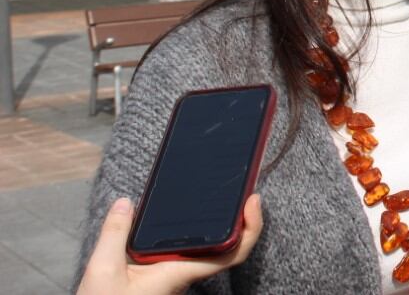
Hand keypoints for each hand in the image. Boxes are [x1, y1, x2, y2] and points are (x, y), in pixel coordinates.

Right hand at [77, 195, 262, 294]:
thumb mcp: (103, 269)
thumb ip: (115, 233)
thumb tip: (126, 202)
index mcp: (181, 272)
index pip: (232, 253)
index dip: (251, 229)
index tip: (252, 201)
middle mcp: (185, 272)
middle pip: (228, 246)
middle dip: (241, 218)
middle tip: (243, 189)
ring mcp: (176, 272)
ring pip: (210, 248)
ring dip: (220, 223)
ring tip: (222, 194)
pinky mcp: (163, 272)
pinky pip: (189, 248)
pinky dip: (195, 229)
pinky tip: (184, 214)